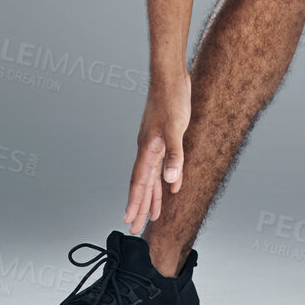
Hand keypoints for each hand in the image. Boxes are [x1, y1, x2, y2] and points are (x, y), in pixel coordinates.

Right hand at [124, 73, 191, 232]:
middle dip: (139, 206)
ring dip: (152, 196)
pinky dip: (167, 178)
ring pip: (152, 177)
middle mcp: (148, 149)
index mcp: (147, 149)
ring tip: (151, 215)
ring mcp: (156, 144)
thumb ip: (174, 155)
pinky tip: (172, 186)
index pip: (139, 183)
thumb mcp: (176, 127)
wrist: (171, 76)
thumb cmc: (171, 98)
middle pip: (142, 184)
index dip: (134, 203)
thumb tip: (171, 181)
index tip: (128, 221)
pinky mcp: (165, 138)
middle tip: (135, 228)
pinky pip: (163, 165)